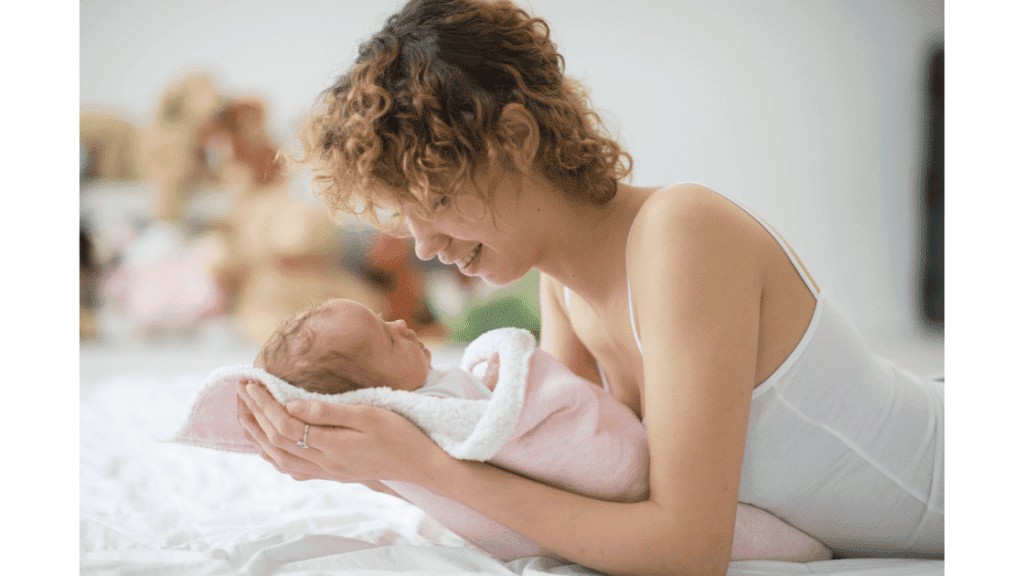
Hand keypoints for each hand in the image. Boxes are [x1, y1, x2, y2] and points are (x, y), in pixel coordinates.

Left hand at [236, 382, 449, 484]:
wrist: (420, 464)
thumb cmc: (399, 433)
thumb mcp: (368, 415)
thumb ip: (328, 411)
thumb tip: (292, 403)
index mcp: (331, 445)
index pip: (284, 423)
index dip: (263, 403)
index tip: (251, 382)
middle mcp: (323, 463)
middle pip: (276, 441)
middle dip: (254, 414)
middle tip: (241, 390)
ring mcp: (327, 472)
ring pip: (279, 458)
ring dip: (258, 436)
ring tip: (245, 414)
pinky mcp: (332, 474)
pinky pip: (293, 469)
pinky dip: (274, 456)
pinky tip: (268, 447)